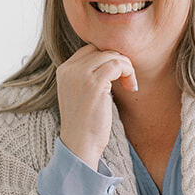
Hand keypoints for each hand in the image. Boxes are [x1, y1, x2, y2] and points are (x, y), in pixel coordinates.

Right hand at [56, 45, 137, 170]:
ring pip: (111, 55)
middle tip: (127, 80)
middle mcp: (69, 69)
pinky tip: (131, 87)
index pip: (90, 50)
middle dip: (119, 61)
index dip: (108, 58)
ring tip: (130, 84)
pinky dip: (128, 72)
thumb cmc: (85, 123)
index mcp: (64, 70)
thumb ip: (88, 75)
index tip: (117, 76)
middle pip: (102, 49)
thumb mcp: (80, 93)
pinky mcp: (94, 84)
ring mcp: (80, 75)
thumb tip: (112, 60)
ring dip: (126, 67)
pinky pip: (117, 64)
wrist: (80, 144)